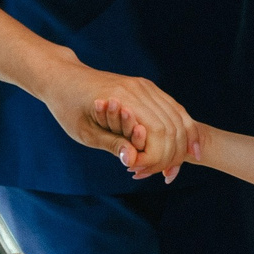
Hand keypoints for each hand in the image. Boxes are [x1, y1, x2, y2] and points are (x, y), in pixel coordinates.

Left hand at [37, 64, 194, 180]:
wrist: (64, 78)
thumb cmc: (69, 108)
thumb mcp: (85, 132)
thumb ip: (112, 144)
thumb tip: (132, 161)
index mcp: (125, 99)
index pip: (157, 133)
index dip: (157, 157)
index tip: (143, 172)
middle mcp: (141, 89)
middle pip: (172, 125)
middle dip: (173, 153)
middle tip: (167, 175)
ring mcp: (146, 86)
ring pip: (178, 115)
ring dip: (185, 141)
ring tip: (185, 163)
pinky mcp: (147, 87)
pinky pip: (174, 108)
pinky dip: (184, 127)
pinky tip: (190, 144)